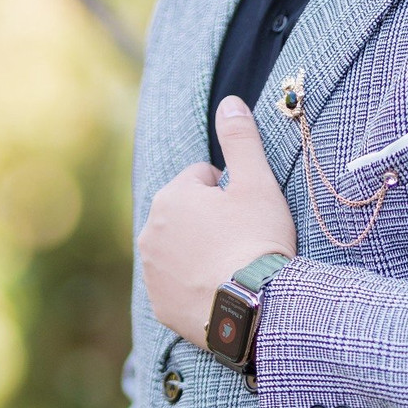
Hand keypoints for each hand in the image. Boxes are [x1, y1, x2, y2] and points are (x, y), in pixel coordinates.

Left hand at [138, 96, 297, 347]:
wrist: (254, 306)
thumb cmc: (256, 240)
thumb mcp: (257, 183)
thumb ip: (240, 139)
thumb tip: (229, 101)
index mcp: (171, 196)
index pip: (203, 178)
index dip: (231, 192)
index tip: (248, 213)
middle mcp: (150, 231)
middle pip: (187, 214)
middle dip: (210, 221)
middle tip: (243, 240)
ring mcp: (152, 271)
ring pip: (180, 249)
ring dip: (201, 252)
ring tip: (233, 267)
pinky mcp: (159, 304)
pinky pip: (178, 285)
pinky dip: (195, 285)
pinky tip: (221, 291)